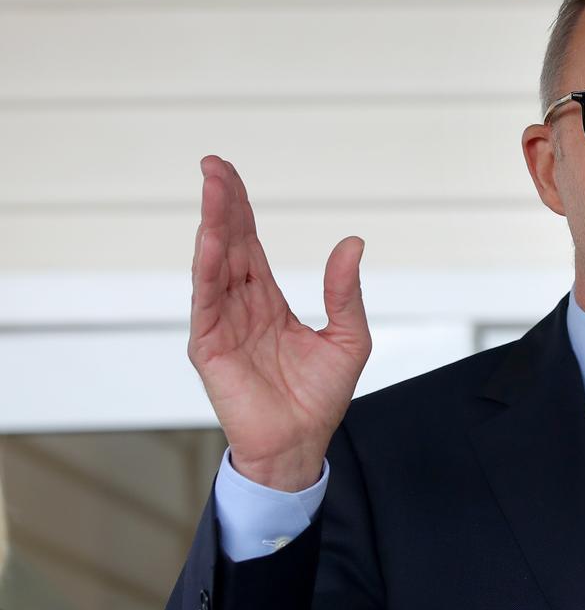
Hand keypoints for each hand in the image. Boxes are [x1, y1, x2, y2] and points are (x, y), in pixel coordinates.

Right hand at [188, 156, 371, 490]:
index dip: (239, 208)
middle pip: (228, 243)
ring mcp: (221, 324)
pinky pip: (206, 300)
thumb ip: (345, 292)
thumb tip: (352, 244)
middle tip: (212, 165)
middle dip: (221, 203)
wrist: (301, 445)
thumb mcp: (348, 337)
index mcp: (267, 301)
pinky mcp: (209, 346)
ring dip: (212, 225)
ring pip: (214, 264)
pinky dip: (207, 268)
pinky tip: (211, 240)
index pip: (249, 244)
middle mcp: (240, 306)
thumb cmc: (320, 398)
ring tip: (212, 189)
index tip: (227, 173)